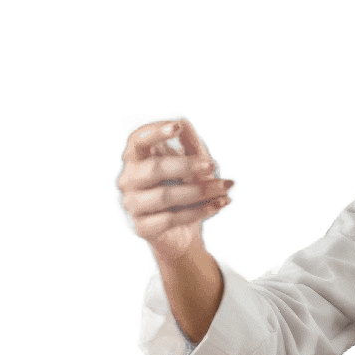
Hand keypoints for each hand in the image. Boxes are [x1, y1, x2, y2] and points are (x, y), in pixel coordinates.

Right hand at [115, 118, 232, 265]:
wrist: (183, 232)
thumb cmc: (186, 189)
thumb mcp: (194, 164)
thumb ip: (189, 144)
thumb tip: (182, 121)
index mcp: (138, 159)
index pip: (138, 140)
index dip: (155, 132)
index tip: (177, 126)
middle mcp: (129, 180)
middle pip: (155, 168)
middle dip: (187, 165)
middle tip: (213, 165)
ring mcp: (133, 204)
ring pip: (166, 195)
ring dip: (201, 190)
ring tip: (226, 186)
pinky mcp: (143, 227)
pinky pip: (173, 218)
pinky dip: (201, 210)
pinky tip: (221, 203)